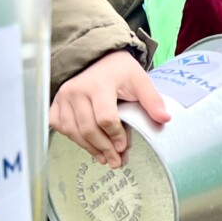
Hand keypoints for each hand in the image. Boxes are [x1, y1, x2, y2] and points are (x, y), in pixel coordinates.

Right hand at [49, 50, 170, 167]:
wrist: (100, 59)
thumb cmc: (120, 71)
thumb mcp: (140, 80)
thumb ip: (151, 100)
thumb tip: (165, 119)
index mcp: (99, 85)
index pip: (105, 118)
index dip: (116, 136)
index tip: (124, 147)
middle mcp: (77, 90)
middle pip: (88, 128)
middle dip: (104, 149)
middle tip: (116, 161)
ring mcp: (64, 97)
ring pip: (73, 131)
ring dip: (89, 148)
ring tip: (104, 158)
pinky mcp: (57, 102)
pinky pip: (59, 125)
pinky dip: (72, 138)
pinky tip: (87, 145)